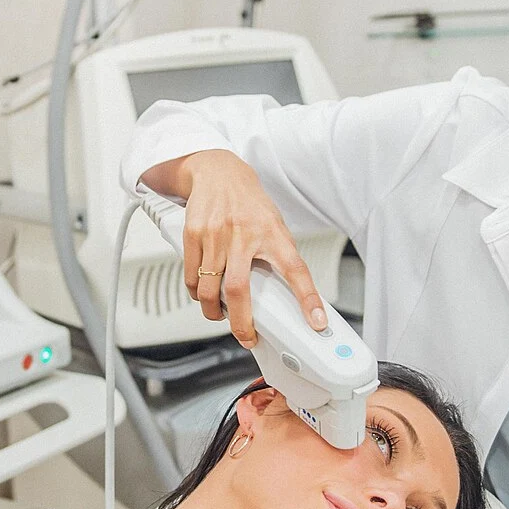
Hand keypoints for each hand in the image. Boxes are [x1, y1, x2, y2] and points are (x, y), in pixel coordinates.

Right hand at [146, 150, 326, 346]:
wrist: (218, 171)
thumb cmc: (249, 203)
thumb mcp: (274, 225)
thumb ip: (278, 256)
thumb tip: (290, 295)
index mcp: (272, 233)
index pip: (296, 269)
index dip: (308, 298)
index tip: (317, 322)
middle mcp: (243, 234)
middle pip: (238, 289)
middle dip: (242, 323)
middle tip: (247, 337)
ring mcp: (215, 234)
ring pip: (208, 289)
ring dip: (213, 311)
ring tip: (221, 315)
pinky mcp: (193, 234)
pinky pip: (191, 276)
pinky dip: (197, 293)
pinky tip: (203, 294)